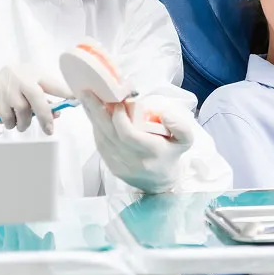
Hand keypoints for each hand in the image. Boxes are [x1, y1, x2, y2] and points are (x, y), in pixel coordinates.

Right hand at [0, 64, 70, 135]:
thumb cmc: (10, 97)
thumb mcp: (27, 95)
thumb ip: (42, 102)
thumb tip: (57, 113)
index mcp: (31, 72)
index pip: (52, 82)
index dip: (64, 92)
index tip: (75, 100)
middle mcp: (19, 75)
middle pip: (37, 96)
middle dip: (45, 115)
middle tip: (49, 130)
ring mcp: (5, 85)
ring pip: (23, 110)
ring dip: (25, 122)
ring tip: (21, 123)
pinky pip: (10, 118)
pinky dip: (12, 124)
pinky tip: (9, 120)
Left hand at [80, 93, 196, 192]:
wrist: (162, 182)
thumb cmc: (172, 154)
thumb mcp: (186, 140)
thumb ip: (180, 126)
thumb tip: (164, 114)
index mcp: (151, 152)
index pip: (128, 135)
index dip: (120, 118)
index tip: (119, 102)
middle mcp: (133, 161)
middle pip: (109, 134)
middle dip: (97, 111)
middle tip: (88, 92)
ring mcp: (120, 166)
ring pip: (102, 139)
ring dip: (93, 118)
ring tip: (87, 99)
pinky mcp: (112, 167)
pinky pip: (100, 145)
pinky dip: (96, 128)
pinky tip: (93, 115)